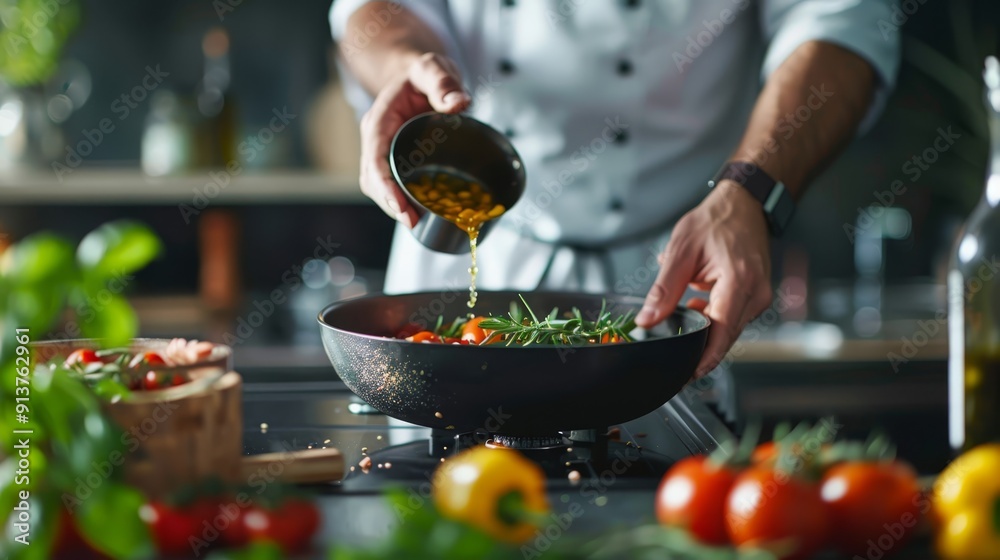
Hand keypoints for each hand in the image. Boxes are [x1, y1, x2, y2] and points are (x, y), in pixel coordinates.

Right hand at [358, 52, 470, 227]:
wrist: (416, 74)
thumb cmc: (422, 72)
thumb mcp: (432, 69)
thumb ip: (443, 82)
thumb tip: (459, 103)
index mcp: (380, 120)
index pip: (375, 158)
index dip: (385, 186)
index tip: (400, 206)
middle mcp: (376, 139)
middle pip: (372, 179)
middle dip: (389, 203)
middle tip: (413, 222)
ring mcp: (383, 151)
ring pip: (378, 186)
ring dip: (394, 207)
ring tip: (417, 224)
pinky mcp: (394, 159)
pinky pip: (391, 184)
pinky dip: (401, 201)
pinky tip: (419, 214)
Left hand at [634, 180, 772, 376]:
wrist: (744, 204)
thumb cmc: (716, 220)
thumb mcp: (681, 251)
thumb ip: (664, 289)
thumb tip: (647, 320)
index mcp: (740, 280)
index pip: (722, 332)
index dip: (703, 357)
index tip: (686, 374)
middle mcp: (755, 293)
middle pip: (725, 336)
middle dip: (699, 346)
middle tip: (672, 351)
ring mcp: (759, 297)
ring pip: (728, 329)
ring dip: (704, 327)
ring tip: (684, 307)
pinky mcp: (755, 297)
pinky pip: (732, 318)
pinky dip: (712, 317)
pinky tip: (696, 302)